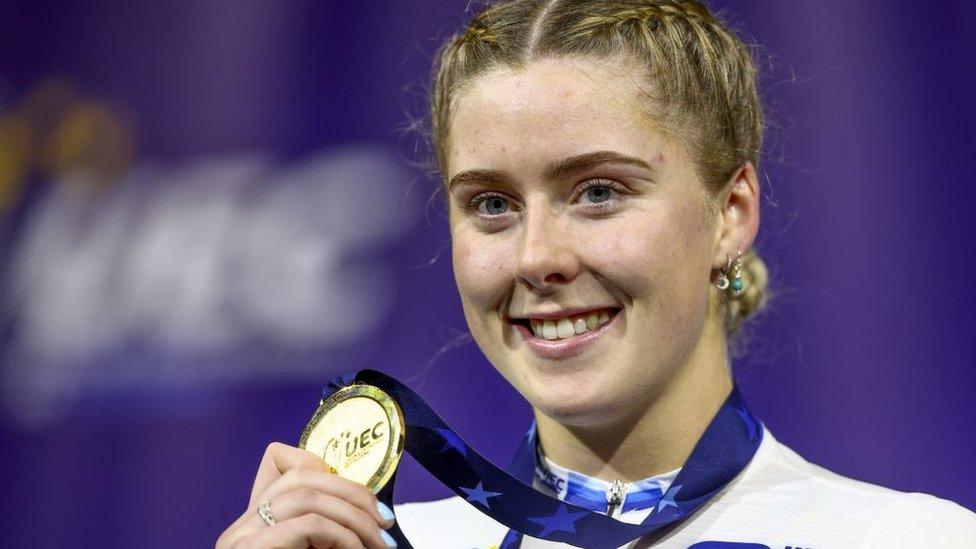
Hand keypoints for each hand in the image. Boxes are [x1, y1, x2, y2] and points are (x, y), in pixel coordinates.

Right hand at [216, 442, 396, 547]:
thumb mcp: (316, 547)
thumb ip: (326, 527)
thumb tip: (373, 510)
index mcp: (253, 522)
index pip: (285, 463)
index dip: (332, 475)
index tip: (367, 506)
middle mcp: (238, 526)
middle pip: (302, 476)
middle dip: (354, 495)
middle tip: (386, 524)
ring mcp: (238, 538)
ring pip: (307, 496)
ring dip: (353, 519)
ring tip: (377, 544)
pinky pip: (307, 524)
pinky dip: (342, 536)